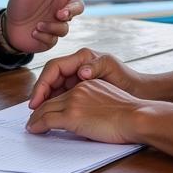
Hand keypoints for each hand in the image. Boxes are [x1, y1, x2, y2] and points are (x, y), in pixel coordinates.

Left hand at [5, 0, 107, 50]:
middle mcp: (62, 8)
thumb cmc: (20, 2)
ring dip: (51, 26)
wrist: (8, 27)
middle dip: (71, 11)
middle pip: (78, 9)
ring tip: (37, 25)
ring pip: (65, 27)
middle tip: (59, 13)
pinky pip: (54, 40)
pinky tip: (33, 32)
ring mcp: (58, 25)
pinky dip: (43, 36)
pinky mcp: (52, 40)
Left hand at [26, 79, 145, 144]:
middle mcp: (78, 89)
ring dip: (35, 119)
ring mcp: (74, 102)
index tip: (45, 109)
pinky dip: (37, 125)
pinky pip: (47, 120)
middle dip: (39, 110)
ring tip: (30, 127)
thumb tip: (87, 116)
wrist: (136, 116)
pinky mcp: (72, 116)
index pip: (62, 92)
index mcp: (88, 84)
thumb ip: (94, 102)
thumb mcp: (109, 100)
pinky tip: (34, 130)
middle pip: (50, 99)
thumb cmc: (130, 114)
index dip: (50, 101)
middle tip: (32, 119)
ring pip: (45, 109)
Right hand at [28, 47, 145, 109]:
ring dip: (46, 100)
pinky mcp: (81, 88)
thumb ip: (94, 67)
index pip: (53, 68)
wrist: (140, 91)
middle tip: (33, 110)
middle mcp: (77, 65)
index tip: (36, 100)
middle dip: (40, 93)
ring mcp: (78, 76)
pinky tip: (51, 115)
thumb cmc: (127, 79)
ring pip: (55, 87)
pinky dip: (55, 103)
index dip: (42, 84)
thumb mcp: (110, 68)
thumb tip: (81, 72)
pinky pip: (63, 94)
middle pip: (51, 77)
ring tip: (38, 115)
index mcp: (82, 56)